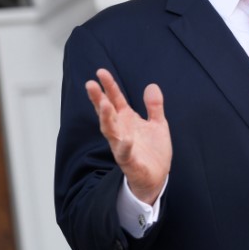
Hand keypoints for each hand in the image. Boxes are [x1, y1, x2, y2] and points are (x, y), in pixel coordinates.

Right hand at [85, 69, 171, 204]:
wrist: (157, 178)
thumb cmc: (153, 150)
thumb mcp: (158, 124)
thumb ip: (154, 106)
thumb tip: (152, 85)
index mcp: (127, 120)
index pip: (115, 100)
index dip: (109, 86)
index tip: (100, 72)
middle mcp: (121, 131)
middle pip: (107, 113)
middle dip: (99, 99)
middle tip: (90, 85)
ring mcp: (123, 147)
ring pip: (111, 131)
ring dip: (106, 119)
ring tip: (105, 105)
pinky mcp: (130, 162)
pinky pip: (125, 154)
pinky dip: (125, 147)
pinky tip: (127, 139)